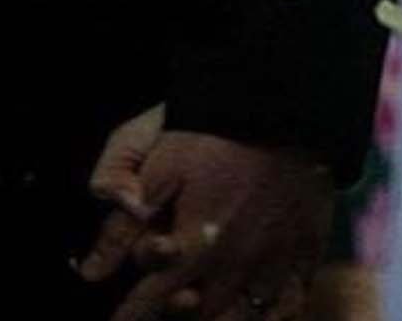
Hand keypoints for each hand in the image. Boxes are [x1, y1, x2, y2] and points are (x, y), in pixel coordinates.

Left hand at [82, 128, 329, 319]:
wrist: (284, 101)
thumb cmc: (213, 129)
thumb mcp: (158, 165)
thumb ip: (123, 221)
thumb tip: (93, 272)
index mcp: (194, 245)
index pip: (152, 297)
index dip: (131, 314)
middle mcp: (234, 264)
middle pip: (201, 312)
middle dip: (178, 311)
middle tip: (168, 303)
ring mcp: (275, 259)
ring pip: (245, 314)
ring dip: (224, 315)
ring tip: (208, 303)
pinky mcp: (308, 245)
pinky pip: (293, 299)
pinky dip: (276, 310)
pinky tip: (264, 309)